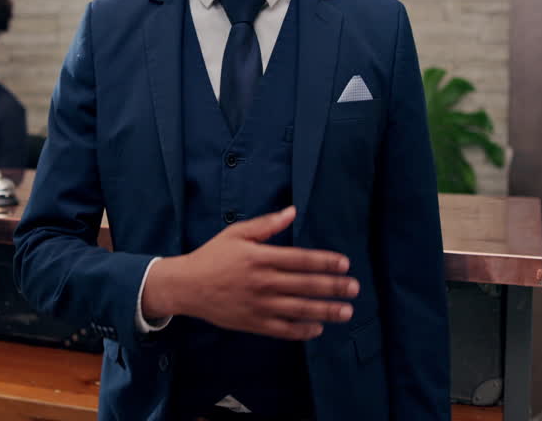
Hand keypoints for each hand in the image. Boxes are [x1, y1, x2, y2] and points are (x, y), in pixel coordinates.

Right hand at [141, 206, 357, 339]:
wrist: (187, 286)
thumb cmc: (213, 256)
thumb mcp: (237, 233)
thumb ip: (267, 224)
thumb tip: (292, 211)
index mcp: (261, 257)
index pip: (301, 259)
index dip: (325, 262)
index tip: (345, 264)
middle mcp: (263, 282)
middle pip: (306, 285)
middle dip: (334, 287)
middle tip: (355, 288)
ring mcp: (259, 305)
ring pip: (299, 309)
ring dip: (326, 310)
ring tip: (347, 311)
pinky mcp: (253, 323)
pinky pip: (283, 330)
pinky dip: (302, 330)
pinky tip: (318, 327)